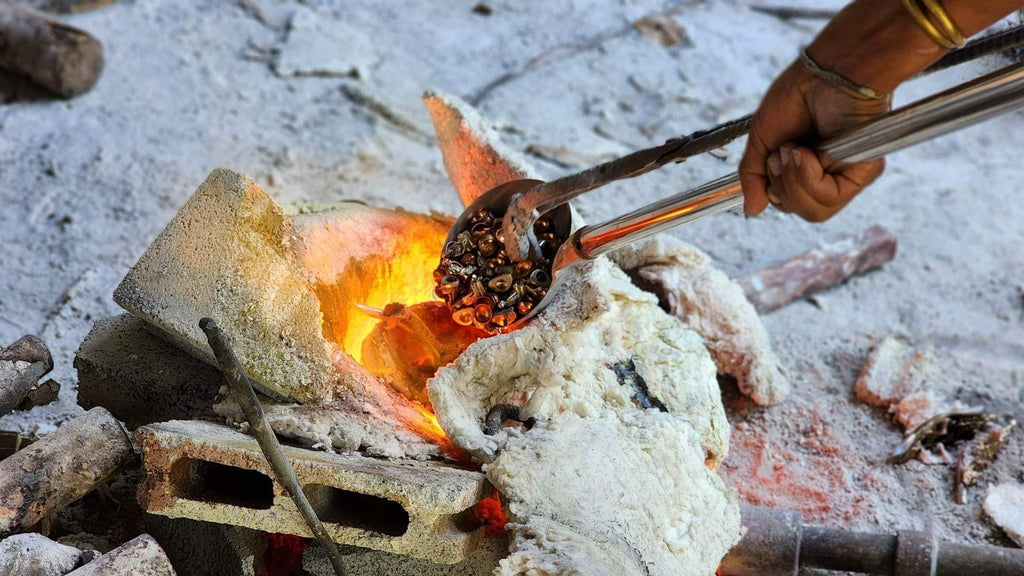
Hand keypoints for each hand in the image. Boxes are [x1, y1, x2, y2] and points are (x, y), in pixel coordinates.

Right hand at [738, 61, 890, 221]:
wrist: (824, 73)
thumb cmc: (797, 97)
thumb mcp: (762, 139)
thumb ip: (754, 176)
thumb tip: (751, 210)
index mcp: (806, 168)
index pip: (788, 203)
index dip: (774, 190)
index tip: (771, 160)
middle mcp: (829, 175)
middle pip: (802, 211)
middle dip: (782, 187)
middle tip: (782, 154)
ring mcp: (848, 175)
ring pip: (816, 211)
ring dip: (794, 181)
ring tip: (796, 149)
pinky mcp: (864, 171)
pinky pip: (829, 198)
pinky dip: (809, 177)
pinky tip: (807, 153)